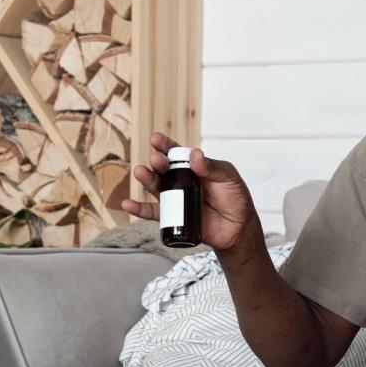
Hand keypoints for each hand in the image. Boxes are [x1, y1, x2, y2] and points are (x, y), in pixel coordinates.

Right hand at [120, 133, 259, 251]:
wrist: (238, 228)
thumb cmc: (235, 198)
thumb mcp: (228, 177)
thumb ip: (212, 166)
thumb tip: (195, 154)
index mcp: (193, 167)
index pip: (177, 153)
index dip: (166, 145)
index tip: (156, 139)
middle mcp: (181, 181)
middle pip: (164, 169)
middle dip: (157, 163)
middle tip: (157, 160)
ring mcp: (176, 199)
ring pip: (156, 188)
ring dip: (146, 180)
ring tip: (140, 173)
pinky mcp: (173, 217)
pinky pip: (152, 213)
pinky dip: (138, 209)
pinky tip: (127, 204)